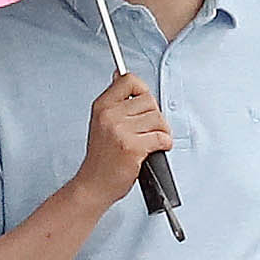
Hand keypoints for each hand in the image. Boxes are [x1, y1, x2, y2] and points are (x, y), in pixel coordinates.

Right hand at [77, 72, 172, 206]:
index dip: (142, 91)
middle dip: (155, 116)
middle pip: (149, 100)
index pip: (129, 80)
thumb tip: (120, 75)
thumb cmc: (102, 157)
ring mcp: (120, 131)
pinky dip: (165, 144)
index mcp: (102, 106)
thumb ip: (115, 100)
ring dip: (161, 131)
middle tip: (147, 130)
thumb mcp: (101, 122)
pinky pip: (162, 137)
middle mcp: (109, 115)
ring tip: (150, 141)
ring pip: (158, 118)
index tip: (143, 104)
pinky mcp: (132, 147)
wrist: (94, 184)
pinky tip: (155, 149)